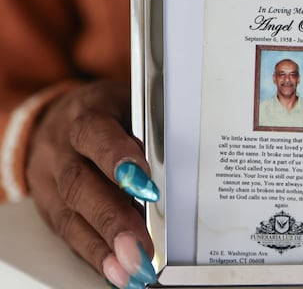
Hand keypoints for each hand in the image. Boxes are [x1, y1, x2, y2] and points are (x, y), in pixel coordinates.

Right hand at [26, 81, 158, 287]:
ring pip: (70, 215)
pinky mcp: (49, 208)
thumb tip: (178, 166)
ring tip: (130, 269)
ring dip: (103, 247)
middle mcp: (62, 149)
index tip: (146, 186)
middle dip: (113, 219)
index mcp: (87, 114)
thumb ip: (151, 129)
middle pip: (80, 184)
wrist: (57, 120)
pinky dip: (95, 255)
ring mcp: (51, 180)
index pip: (96, 133)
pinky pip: (68, 233)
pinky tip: (117, 272)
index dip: (117, 159)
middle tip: (140, 247)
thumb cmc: (109, 114)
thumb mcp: (131, 105)